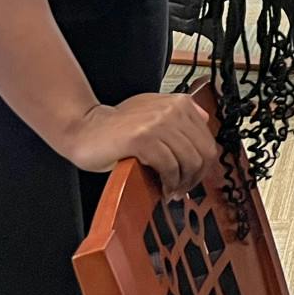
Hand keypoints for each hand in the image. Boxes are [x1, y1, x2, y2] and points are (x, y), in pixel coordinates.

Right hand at [59, 92, 216, 197]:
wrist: (85, 128)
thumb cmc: (118, 126)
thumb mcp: (152, 111)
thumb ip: (179, 114)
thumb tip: (205, 120)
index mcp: (179, 103)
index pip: (208, 140)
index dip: (204, 166)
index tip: (193, 178)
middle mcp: (172, 109)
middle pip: (203, 152)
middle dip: (196, 177)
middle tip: (183, 190)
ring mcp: (157, 123)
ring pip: (188, 161)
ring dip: (182, 183)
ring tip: (172, 191)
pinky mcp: (143, 138)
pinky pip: (169, 166)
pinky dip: (169, 182)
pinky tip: (162, 189)